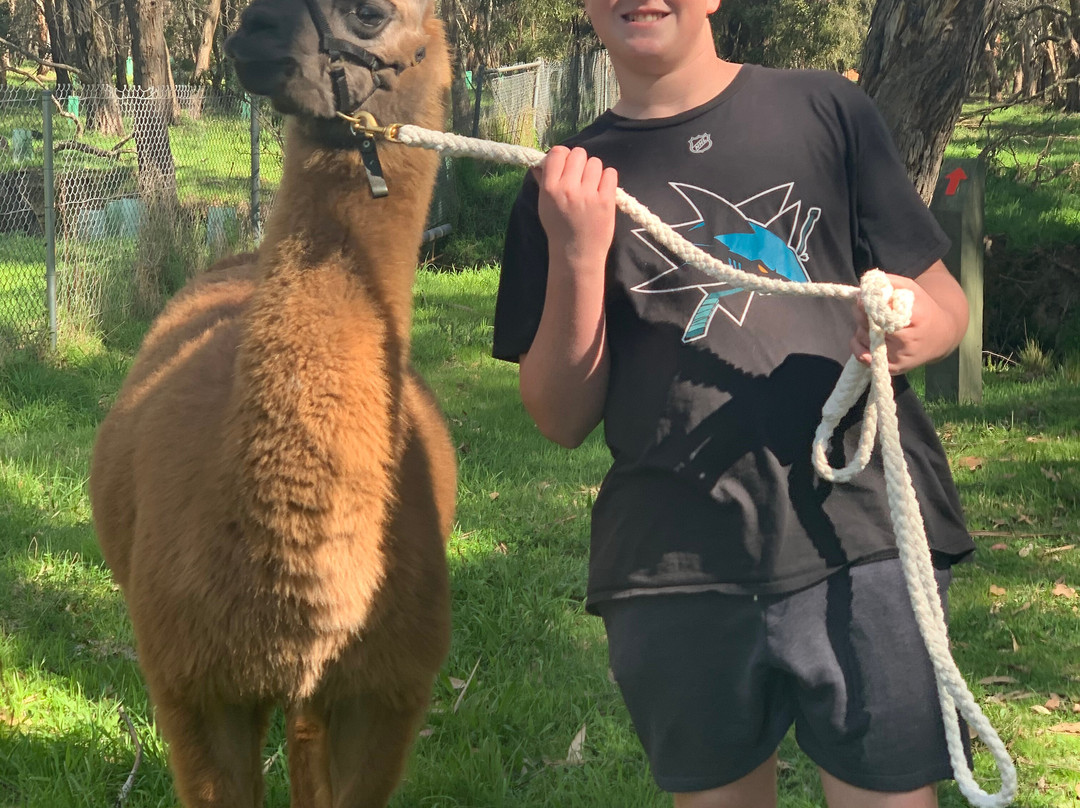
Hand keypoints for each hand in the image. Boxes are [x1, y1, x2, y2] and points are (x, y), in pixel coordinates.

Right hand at [534, 146, 618, 270]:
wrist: (576, 254)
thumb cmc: (559, 228)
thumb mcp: (544, 205)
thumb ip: (542, 180)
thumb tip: (540, 160)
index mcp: (550, 188)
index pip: (557, 152)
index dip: (562, 156)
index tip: (565, 166)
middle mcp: (568, 188)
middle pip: (578, 153)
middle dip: (579, 163)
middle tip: (579, 178)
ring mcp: (588, 195)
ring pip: (595, 162)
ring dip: (593, 171)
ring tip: (590, 186)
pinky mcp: (606, 200)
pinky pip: (610, 173)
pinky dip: (607, 179)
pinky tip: (601, 190)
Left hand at [849, 269, 966, 374]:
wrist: (940, 337)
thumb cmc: (922, 309)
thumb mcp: (911, 290)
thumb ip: (889, 282)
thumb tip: (865, 286)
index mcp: (916, 317)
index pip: (881, 313)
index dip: (868, 307)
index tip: (862, 300)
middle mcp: (908, 341)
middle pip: (869, 326)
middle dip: (862, 315)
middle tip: (867, 309)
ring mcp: (900, 357)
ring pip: (863, 339)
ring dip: (861, 329)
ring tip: (875, 324)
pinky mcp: (893, 368)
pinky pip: (862, 356)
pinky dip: (858, 345)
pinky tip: (867, 338)